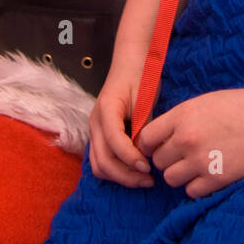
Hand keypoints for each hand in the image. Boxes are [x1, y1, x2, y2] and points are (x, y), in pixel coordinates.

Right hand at [88, 62, 154, 188]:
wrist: (130, 63)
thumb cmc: (140, 77)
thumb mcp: (145, 99)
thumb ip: (142, 127)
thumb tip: (144, 156)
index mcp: (106, 110)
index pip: (113, 142)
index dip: (130, 158)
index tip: (149, 167)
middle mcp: (95, 123)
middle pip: (102, 161)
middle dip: (126, 175)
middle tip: (149, 180)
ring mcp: (94, 131)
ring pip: (98, 165)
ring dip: (120, 177)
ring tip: (143, 179)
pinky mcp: (99, 136)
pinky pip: (101, 161)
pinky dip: (115, 171)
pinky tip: (134, 171)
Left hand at [136, 86, 243, 198]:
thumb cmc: (241, 106)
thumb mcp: (204, 103)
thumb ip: (180, 119)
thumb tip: (160, 136)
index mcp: (182, 115)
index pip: (145, 138)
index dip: (150, 145)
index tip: (159, 146)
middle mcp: (187, 138)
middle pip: (158, 161)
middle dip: (168, 159)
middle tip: (183, 156)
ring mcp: (201, 160)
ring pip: (171, 178)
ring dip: (181, 174)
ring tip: (197, 165)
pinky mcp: (217, 179)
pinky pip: (191, 192)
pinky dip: (198, 186)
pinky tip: (210, 174)